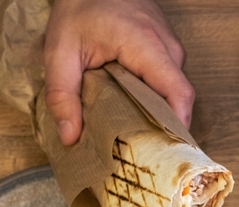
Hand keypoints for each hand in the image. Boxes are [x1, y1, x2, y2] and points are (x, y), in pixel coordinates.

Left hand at [44, 0, 195, 145]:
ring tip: (135, 140)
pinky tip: (134, 115)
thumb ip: (62, 95)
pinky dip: (153, 102)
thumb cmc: (79, 9)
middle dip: (163, 130)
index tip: (165, 156)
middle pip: (177, 100)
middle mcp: (168, 49)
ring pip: (172, 93)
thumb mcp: (60, 51)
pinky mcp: (166, 51)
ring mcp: (171, 48)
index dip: (177, 127)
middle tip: (142, 158)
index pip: (179, 93)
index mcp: (147, 46)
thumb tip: (70, 138)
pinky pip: (167, 83)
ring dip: (157, 116)